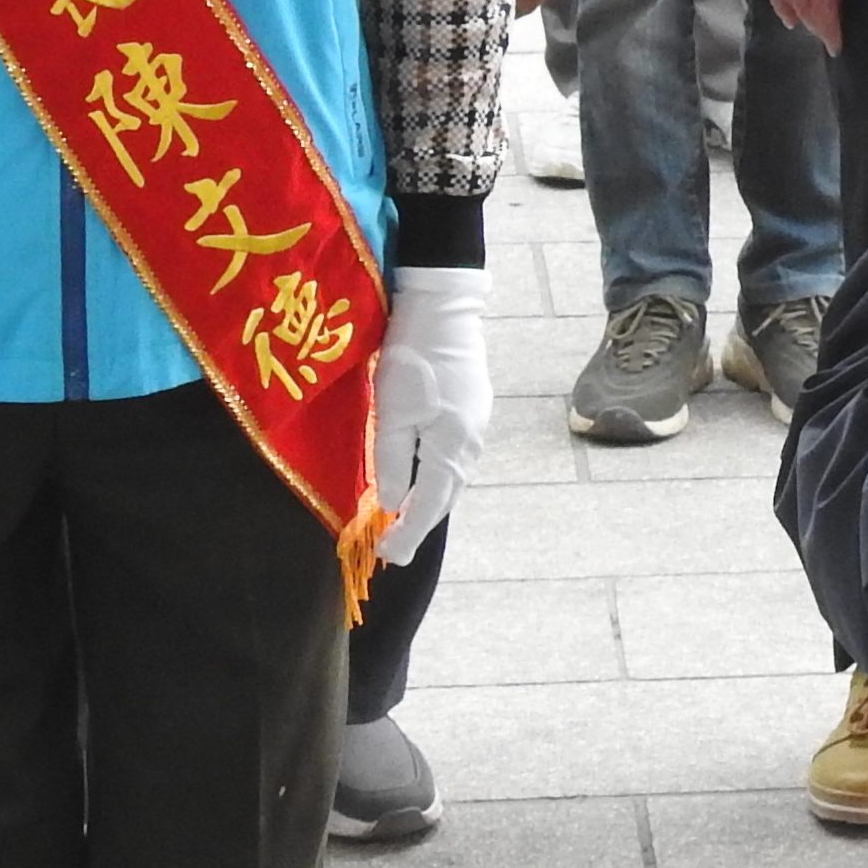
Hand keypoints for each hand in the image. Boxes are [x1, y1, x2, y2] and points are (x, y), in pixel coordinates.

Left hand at [370, 269, 488, 567]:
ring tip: (404, 515)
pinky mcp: (473, 407)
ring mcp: (477, 423)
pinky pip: (455, 455)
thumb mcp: (393, 413)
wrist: (445, 309)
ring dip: (430, 498)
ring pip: (452, 474)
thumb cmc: (412, 360)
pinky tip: (422, 472)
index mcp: (452, 448)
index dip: (409, 533)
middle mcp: (471, 442)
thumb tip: (392, 503)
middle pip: (446, 494)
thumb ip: (393, 462)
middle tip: (395, 545)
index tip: (390, 557)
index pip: (430, 505)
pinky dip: (437, 474)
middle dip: (421, 521)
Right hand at [752, 0, 850, 51]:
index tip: (837, 47)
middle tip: (826, 38)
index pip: (823, 14)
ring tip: (804, 28)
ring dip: (797, 17)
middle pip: (803, 11)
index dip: (830, 33)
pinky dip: (778, 2)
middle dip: (816, 27)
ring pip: (785, 2)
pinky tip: (783, 9)